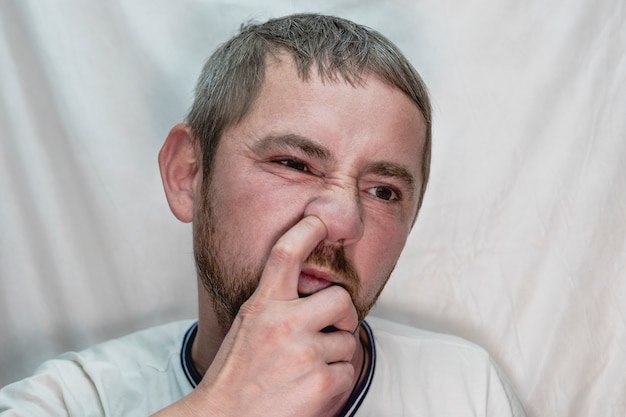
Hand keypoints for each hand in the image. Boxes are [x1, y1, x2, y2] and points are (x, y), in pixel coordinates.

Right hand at [156, 216, 359, 416]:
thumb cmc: (236, 375)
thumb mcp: (248, 327)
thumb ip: (274, 305)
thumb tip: (308, 291)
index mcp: (262, 305)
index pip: (285, 254)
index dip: (306, 230)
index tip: (319, 219)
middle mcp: (283, 322)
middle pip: (340, 299)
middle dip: (344, 315)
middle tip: (334, 328)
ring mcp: (303, 351)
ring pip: (348, 341)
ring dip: (336, 356)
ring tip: (308, 369)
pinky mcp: (319, 381)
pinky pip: (348, 371)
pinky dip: (337, 381)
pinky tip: (312, 388)